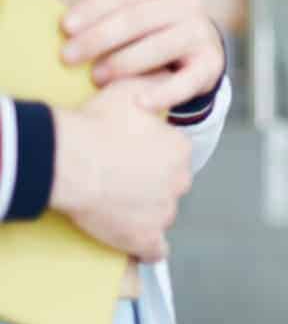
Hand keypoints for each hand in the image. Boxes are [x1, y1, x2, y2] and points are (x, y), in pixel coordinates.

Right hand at [50, 78, 192, 261]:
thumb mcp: (132, 88)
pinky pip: (155, 249)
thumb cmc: (97, 123)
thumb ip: (158, 81)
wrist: (69, 159)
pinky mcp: (145, 237)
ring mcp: (164, 212)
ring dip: (147, 211)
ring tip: (119, 204)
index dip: (154, 153)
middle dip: (153, 182)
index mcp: (180, 149)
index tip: (132, 152)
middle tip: (123, 177)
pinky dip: (148, 248)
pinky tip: (139, 245)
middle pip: (170, 183)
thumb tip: (173, 74)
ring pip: (161, 212)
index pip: (174, 153)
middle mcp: (180, 181)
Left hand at [62, 0, 224, 112]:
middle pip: (138, 18)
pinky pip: (186, 81)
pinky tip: (140, 103)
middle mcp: (190, 1)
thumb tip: (67, 27)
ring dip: (122, 63)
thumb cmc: (153, 25)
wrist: (198, 47)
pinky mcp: (211, 63)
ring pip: (159, 47)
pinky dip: (163, 93)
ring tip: (96, 77)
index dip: (94, 8)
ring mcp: (202, 32)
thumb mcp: (139, 5)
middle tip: (68, 57)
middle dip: (98, 38)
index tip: (65, 27)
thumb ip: (113, 8)